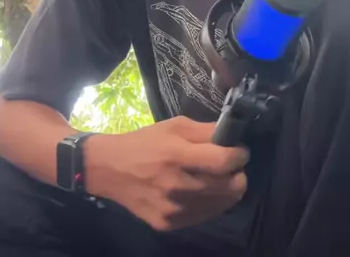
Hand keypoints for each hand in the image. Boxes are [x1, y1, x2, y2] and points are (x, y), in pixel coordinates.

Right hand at [83, 116, 248, 230]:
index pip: (225, 162)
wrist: (109, 170)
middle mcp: (177, 186)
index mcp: (178, 156)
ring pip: (222, 205)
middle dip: (237, 174)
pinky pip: (204, 216)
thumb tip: (233, 138)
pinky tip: (200, 192)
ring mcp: (173, 209)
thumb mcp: (175, 126)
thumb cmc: (146, 143)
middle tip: (229, 167)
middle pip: (230, 187)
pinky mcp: (168, 224)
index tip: (239, 151)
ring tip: (215, 179)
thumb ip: (206, 131)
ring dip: (225, 191)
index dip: (239, 155)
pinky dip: (210, 204)